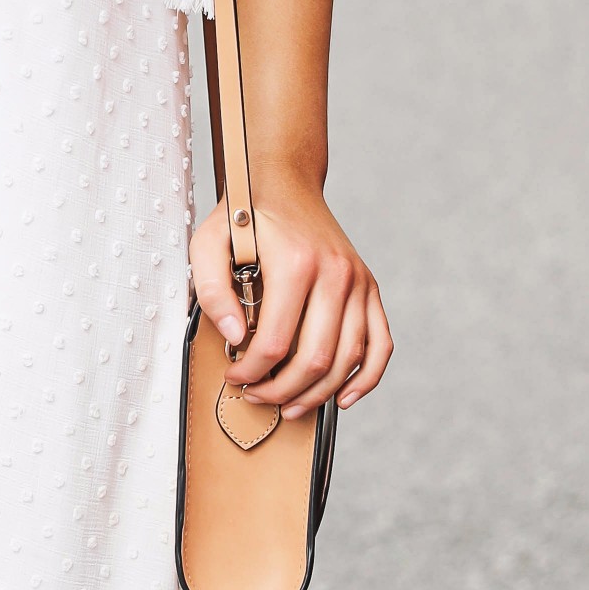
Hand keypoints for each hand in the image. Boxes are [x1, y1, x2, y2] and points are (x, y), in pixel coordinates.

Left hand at [188, 171, 391, 417]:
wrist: (283, 183)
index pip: (275, 342)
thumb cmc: (243, 217)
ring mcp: (358, 282)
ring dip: (317, 393)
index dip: (251, 371)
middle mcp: (336, 274)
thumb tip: (233, 338)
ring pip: (347, 359)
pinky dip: (366, 377)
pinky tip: (343, 398)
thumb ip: (211, 290)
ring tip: (289, 406)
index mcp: (296, 265)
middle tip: (256, 396)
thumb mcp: (208, 244)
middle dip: (281, 390)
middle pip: (315, 358)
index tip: (234, 376)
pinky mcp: (369, 288)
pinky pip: (380, 343)